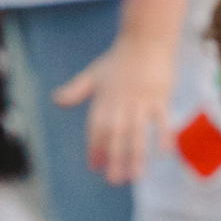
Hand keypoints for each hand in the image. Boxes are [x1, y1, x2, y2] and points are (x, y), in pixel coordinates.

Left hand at [52, 33, 175, 184]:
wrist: (145, 39)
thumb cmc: (119, 58)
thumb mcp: (94, 73)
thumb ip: (77, 89)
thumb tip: (56, 100)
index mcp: (104, 97)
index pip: (96, 127)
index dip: (94, 147)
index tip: (94, 166)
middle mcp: (121, 101)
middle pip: (116, 134)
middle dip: (114, 158)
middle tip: (113, 181)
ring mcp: (141, 99)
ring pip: (137, 132)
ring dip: (136, 155)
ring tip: (135, 177)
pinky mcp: (160, 96)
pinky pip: (162, 120)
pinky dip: (163, 137)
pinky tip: (163, 155)